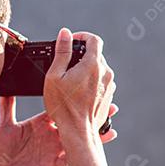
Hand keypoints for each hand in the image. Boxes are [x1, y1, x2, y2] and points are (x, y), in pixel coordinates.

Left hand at [0, 93, 117, 165]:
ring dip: (93, 133)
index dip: (73, 100)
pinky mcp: (53, 165)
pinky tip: (94, 147)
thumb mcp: (4, 126)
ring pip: (78, 139)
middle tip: (109, 104)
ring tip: (109, 125)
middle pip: (74, 122)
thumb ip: (8, 107)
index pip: (61, 108)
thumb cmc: (0, 152)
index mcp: (41, 123)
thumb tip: (5, 88)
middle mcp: (51, 135)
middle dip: (90, 114)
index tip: (85, 90)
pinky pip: (71, 158)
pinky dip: (83, 154)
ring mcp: (54, 150)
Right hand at [43, 28, 117, 146]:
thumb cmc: (64, 106)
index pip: (94, 39)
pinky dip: (91, 81)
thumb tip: (65, 33)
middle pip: (96, 54)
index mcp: (93, 64)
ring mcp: (109, 86)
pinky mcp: (109, 96)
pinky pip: (101, 82)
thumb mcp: (55, 76)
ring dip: (86, 69)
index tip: (71, 41)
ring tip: (70, 81)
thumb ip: (62, 52)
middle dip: (81, 54)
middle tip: (66, 64)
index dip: (82, 36)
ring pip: (99, 69)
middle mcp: (106, 73)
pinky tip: (78, 92)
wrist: (78, 132)